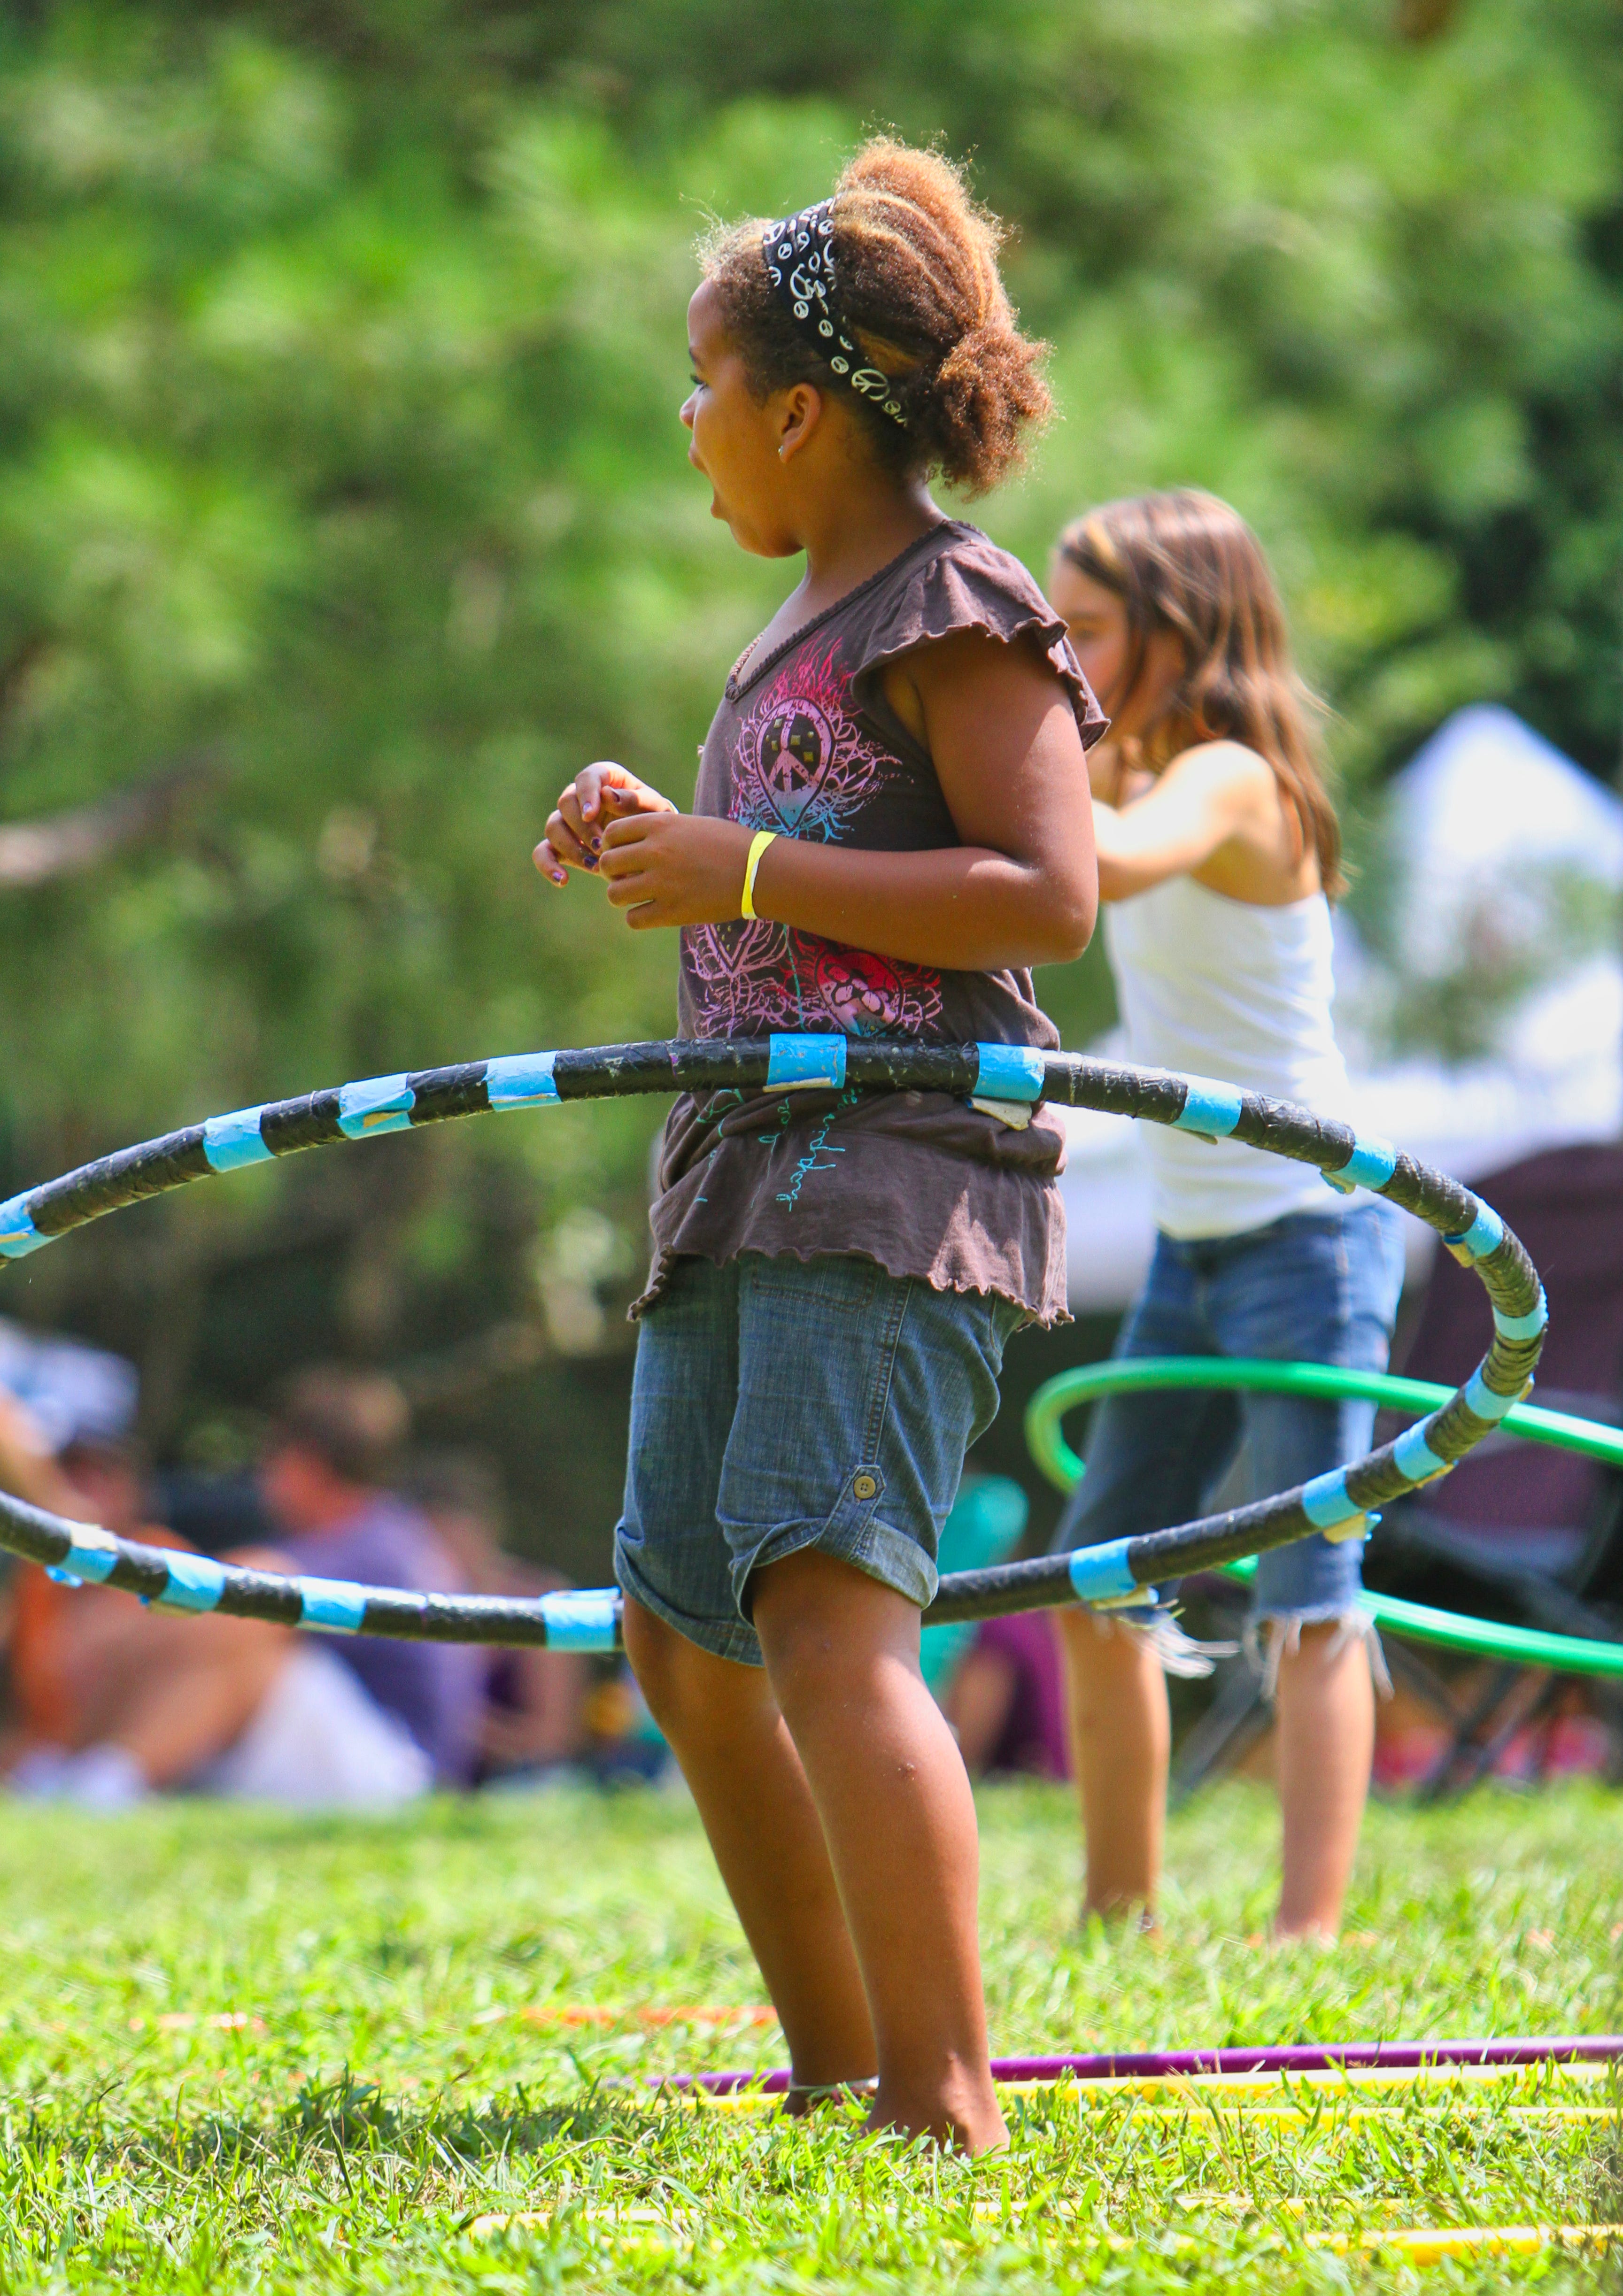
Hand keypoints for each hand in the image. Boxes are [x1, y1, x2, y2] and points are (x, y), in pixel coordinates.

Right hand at [534, 762, 676, 885]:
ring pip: (553, 826)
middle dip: (582, 827)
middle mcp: (581, 797)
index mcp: (605, 779)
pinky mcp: (561, 845)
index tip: (590, 813)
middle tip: (602, 847)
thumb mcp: (656, 811)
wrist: (654, 849)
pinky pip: (543, 852)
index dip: (585, 794)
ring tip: (596, 866)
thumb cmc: (656, 822)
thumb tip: (606, 795)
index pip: (587, 777)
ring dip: (571, 847)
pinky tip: (562, 880)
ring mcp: (568, 821)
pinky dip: (547, 865)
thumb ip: (635, 801)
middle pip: (566, 802)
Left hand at [597, 812, 754, 928]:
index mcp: (660, 825)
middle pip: (607, 863)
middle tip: (628, 876)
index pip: (612, 832)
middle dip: (613, 872)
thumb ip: (659, 831)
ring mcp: (662, 883)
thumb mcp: (691, 825)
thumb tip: (632, 844)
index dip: (613, 844)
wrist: (760, 871)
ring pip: (614, 894)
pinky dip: (638, 917)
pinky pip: (633, 919)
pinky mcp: (672, 911)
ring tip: (638, 896)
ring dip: (622, 896)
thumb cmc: (729, 844)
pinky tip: (652, 912)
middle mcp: (655, 852)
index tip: (625, 853)